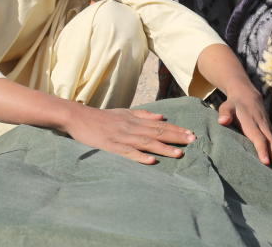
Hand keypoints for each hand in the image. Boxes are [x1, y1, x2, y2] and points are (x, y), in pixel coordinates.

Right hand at [63, 105, 195, 164]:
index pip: (159, 125)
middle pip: (157, 133)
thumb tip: (161, 117)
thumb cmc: (102, 117)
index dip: (176, 129)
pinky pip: (128, 153)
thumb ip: (142, 115)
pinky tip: (151, 160)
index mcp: (134, 120)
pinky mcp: (111, 147)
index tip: (191, 133)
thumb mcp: (124, 112)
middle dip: (176, 137)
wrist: (79, 117)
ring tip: (179, 153)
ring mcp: (121, 138)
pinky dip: (140, 156)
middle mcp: (131, 128)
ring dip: (163, 148)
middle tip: (192, 141)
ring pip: (146, 143)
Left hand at [217, 85, 271, 177]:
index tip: (266, 162)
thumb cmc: (234, 105)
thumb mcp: (227, 106)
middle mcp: (264, 128)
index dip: (262, 149)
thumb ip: (225, 113)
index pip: (259, 138)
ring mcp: (270, 131)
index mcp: (252, 124)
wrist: (247, 96)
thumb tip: (222, 121)